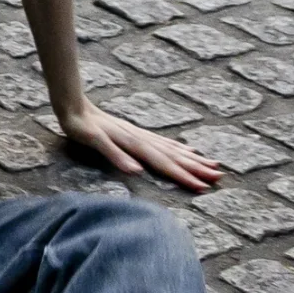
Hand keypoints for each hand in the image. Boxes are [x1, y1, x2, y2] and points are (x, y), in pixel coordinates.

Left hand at [57, 103, 224, 192]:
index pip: (164, 163)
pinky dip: (180, 148)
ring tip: (214, 165)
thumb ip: (115, 155)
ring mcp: (141, 135)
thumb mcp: (92, 141)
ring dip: (194, 159)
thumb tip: (136, 172)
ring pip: (173, 149)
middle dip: (197, 168)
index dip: (183, 176)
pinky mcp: (137, 133)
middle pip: (175, 156)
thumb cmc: (81, 126)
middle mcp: (142, 139)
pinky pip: (165, 143)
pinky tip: (190, 149)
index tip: (203, 187)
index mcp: (134, 144)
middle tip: (219, 178)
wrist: (73, 105)